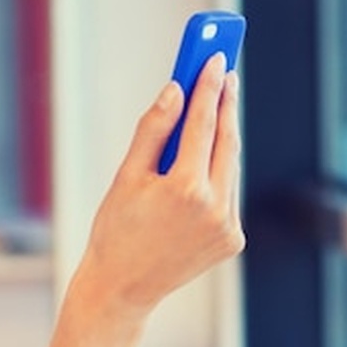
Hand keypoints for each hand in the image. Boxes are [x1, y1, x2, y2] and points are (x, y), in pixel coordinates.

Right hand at [73, 52, 244, 316]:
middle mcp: (214, 208)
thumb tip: (173, 92)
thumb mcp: (126, 177)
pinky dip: (219, 173)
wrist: (121, 287)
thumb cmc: (114, 232)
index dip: (207, 87)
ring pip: (230, 168)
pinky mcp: (232, 240)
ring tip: (215, 108)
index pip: (202, 125)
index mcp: (184, 189)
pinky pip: (229, 194)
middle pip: (226, 142)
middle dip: (225, 104)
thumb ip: (152, 131)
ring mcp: (227, 227)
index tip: (213, 59)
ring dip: (223, 138)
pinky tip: (205, 161)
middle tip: (223, 72)